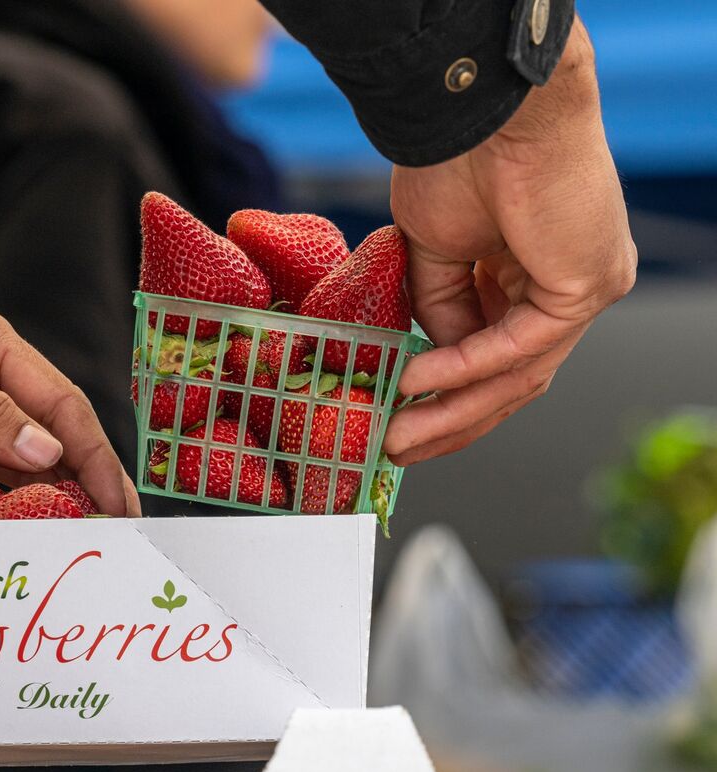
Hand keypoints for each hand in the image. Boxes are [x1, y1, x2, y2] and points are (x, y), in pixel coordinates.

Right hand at [384, 16, 635, 464]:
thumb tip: (431, 357)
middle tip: (402, 447)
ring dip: (456, 409)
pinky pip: (520, 346)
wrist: (484, 110)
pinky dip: (466, 367)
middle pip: (514, 377)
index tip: (404, 415)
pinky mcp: (585, 287)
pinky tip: (420, 382)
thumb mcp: (433, 252)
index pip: (502, 353)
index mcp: (536, 270)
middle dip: (453, 418)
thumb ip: (438, 308)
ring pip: (520, 373)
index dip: (451, 392)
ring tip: (403, 434)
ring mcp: (584, 287)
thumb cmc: (458, 157)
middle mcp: (569, 283)